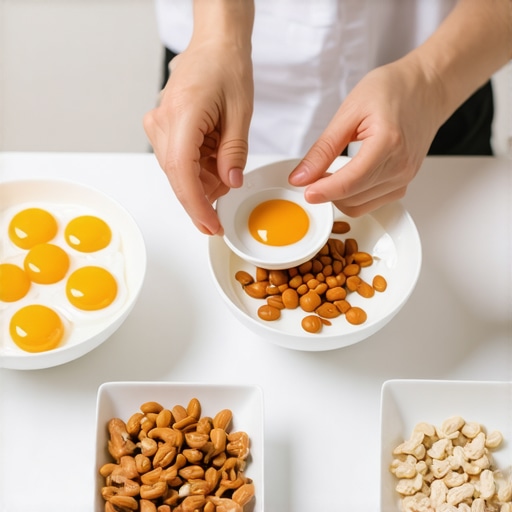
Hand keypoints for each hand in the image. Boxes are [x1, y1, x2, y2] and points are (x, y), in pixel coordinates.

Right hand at [144, 40, 252, 234]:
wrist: (214, 46)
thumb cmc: (227, 68)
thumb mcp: (241, 114)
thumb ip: (234, 153)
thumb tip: (230, 183)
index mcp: (182, 117)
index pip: (183, 174)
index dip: (196, 206)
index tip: (210, 225)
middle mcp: (162, 123)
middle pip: (179, 177)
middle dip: (205, 194)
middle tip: (228, 194)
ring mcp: (158, 125)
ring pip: (179, 172)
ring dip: (203, 179)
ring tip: (225, 164)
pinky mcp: (162, 128)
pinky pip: (179, 160)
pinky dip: (198, 167)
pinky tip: (214, 158)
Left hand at [288, 57, 442, 216]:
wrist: (426, 88)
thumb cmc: (393, 90)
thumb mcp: (349, 112)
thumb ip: (323, 149)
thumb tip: (301, 177)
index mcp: (387, 143)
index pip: (349, 182)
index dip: (322, 191)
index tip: (304, 190)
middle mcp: (400, 166)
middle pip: (352, 198)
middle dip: (326, 192)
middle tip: (311, 176)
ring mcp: (404, 177)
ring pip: (360, 206)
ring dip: (338, 196)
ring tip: (328, 174)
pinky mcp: (403, 183)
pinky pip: (372, 203)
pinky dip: (353, 196)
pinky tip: (346, 178)